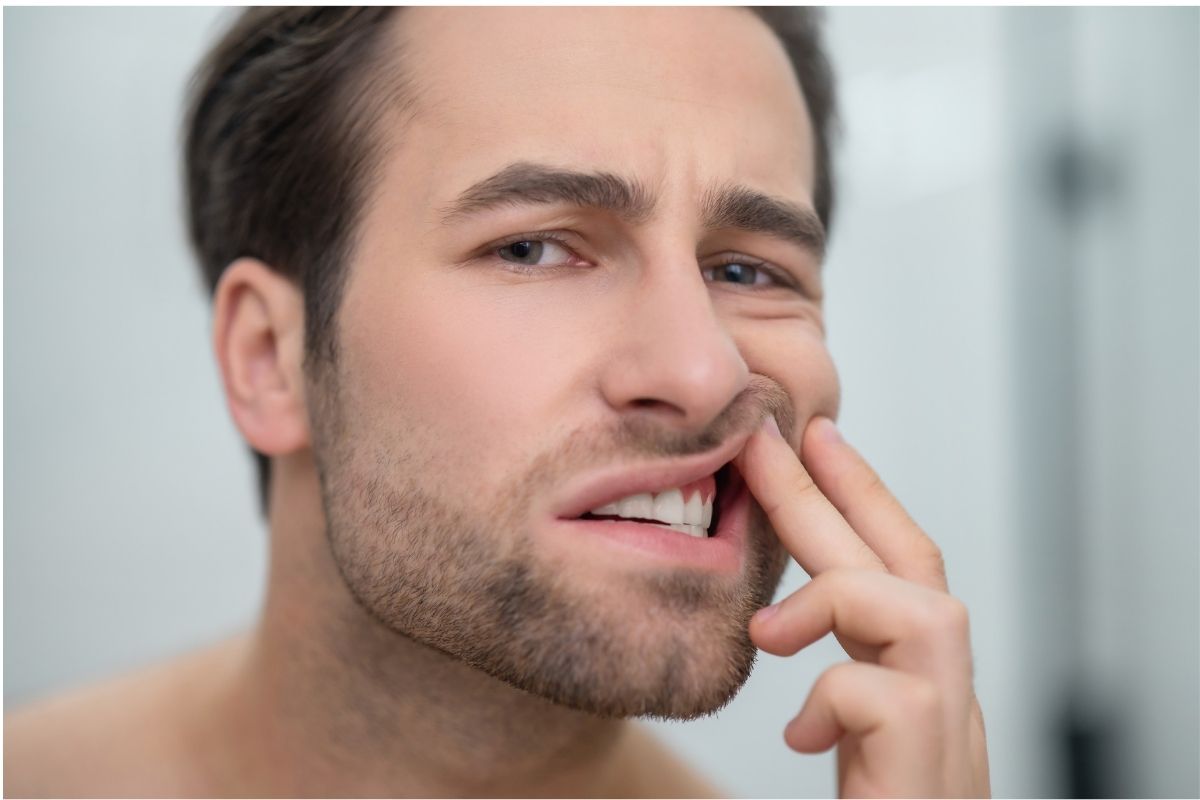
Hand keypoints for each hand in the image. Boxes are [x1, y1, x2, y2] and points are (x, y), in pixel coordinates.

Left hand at [736, 416, 989, 797]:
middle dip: (841, 491)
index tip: (814, 436)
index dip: (860, 496)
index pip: (898, 569)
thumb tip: (766, 626)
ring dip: (839, 597)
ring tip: (769, 628)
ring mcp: (951, 740)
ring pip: (926, 614)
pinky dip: (832, 696)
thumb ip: (828, 694)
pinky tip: (799, 735)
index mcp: (916, 689)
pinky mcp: (933, 776)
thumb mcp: (843, 752)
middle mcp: (949, 704)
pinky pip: (888, 699)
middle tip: (780, 430)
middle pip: (910, 567)